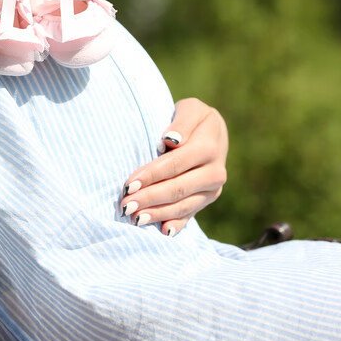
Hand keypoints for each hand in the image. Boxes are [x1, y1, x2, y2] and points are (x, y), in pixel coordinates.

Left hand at [119, 98, 228, 235]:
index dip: (151, 175)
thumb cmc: (194, 118)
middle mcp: (215, 172)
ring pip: (183, 206)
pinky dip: (176, 225)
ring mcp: (212, 190)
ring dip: (158, 214)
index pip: (175, 165)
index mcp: (209, 147)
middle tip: (126, 207)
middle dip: (150, 199)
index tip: (129, 185)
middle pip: (178, 189)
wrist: (213, 132)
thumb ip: (182, 123)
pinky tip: (162, 232)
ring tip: (135, 219)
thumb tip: (171, 140)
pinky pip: (190, 215)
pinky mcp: (207, 200)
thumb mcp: (191, 109)